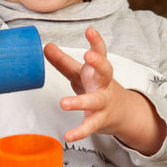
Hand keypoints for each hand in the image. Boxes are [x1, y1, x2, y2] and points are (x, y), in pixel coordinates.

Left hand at [44, 27, 165, 154]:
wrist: (120, 112)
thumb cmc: (97, 87)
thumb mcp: (80, 73)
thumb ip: (63, 61)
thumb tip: (45, 46)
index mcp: (98, 71)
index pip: (101, 53)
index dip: (97, 41)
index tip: (90, 30)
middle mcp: (104, 85)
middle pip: (106, 72)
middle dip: (99, 63)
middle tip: (88, 56)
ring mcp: (103, 103)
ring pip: (95, 101)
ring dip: (80, 102)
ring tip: (64, 103)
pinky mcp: (99, 120)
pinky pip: (90, 126)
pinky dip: (79, 132)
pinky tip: (68, 136)